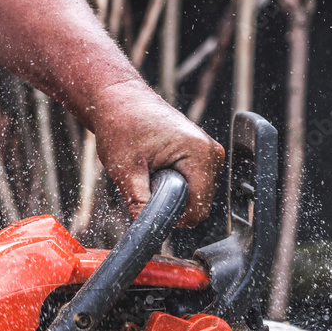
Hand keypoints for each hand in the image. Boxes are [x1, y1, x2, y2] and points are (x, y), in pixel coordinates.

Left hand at [90, 80, 224, 227]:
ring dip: (171, 194)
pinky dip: (173, 185)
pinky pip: (192, 185)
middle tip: (145, 181)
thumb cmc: (121, 125)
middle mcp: (212, 153)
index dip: (173, 217)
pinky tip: (157, 167)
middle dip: (170, 204)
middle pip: (198, 204)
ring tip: (150, 171)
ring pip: (195, 197)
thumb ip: (139, 203)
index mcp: (200, 154)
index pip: (198, 209)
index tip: (149, 205)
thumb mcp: (126, 170)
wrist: (119, 99)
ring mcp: (209, 153)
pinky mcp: (202, 155)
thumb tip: (145, 231)